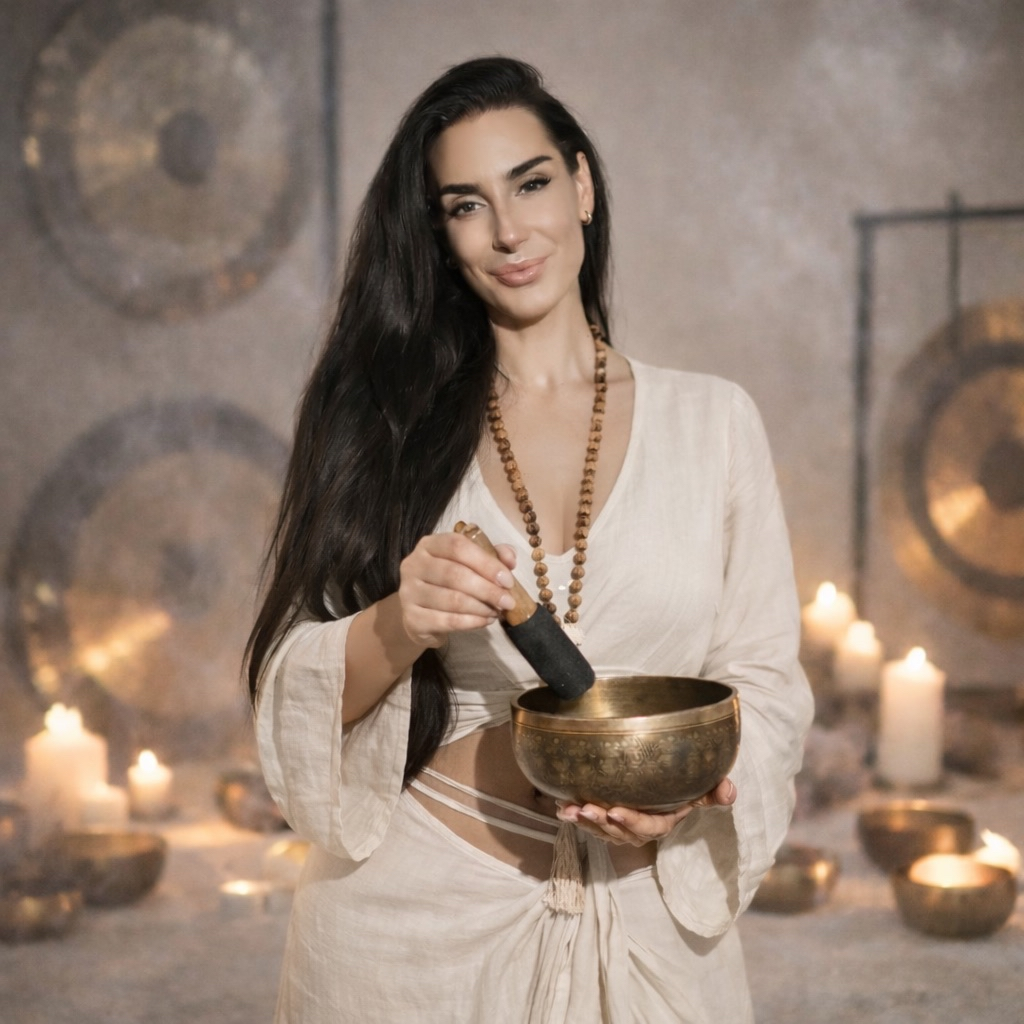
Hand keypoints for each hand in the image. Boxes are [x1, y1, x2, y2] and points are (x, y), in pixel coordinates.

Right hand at [398, 531, 517, 647]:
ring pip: (452, 599)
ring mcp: (409, 592)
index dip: (486, 562)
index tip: (508, 580)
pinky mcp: (412, 618)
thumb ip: (492, 555)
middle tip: (508, 602)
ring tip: (497, 612)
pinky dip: (471, 622)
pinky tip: (485, 622)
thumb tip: (510, 558)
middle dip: (488, 590)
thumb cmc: (450, 584)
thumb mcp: (471, 564)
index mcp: (430, 545)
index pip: (457, 546)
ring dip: (481, 608)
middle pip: (455, 574)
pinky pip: (447, 621)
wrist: (421, 616)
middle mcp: (414, 564)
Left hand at [556, 777, 736, 846]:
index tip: (615, 811)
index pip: (649, 828)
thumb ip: (713, 791)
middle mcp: (639, 828)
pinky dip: (575, 817)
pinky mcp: (605, 817)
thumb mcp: (700, 789)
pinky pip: (590, 822)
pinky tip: (561, 807)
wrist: (667, 784)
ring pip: (602, 829)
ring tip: (569, 810)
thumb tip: (730, 791)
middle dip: (602, 823)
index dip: (632, 823)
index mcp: (662, 822)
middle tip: (587, 809)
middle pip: (620, 832)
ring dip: (584, 822)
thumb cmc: (683, 786)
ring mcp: (620, 825)